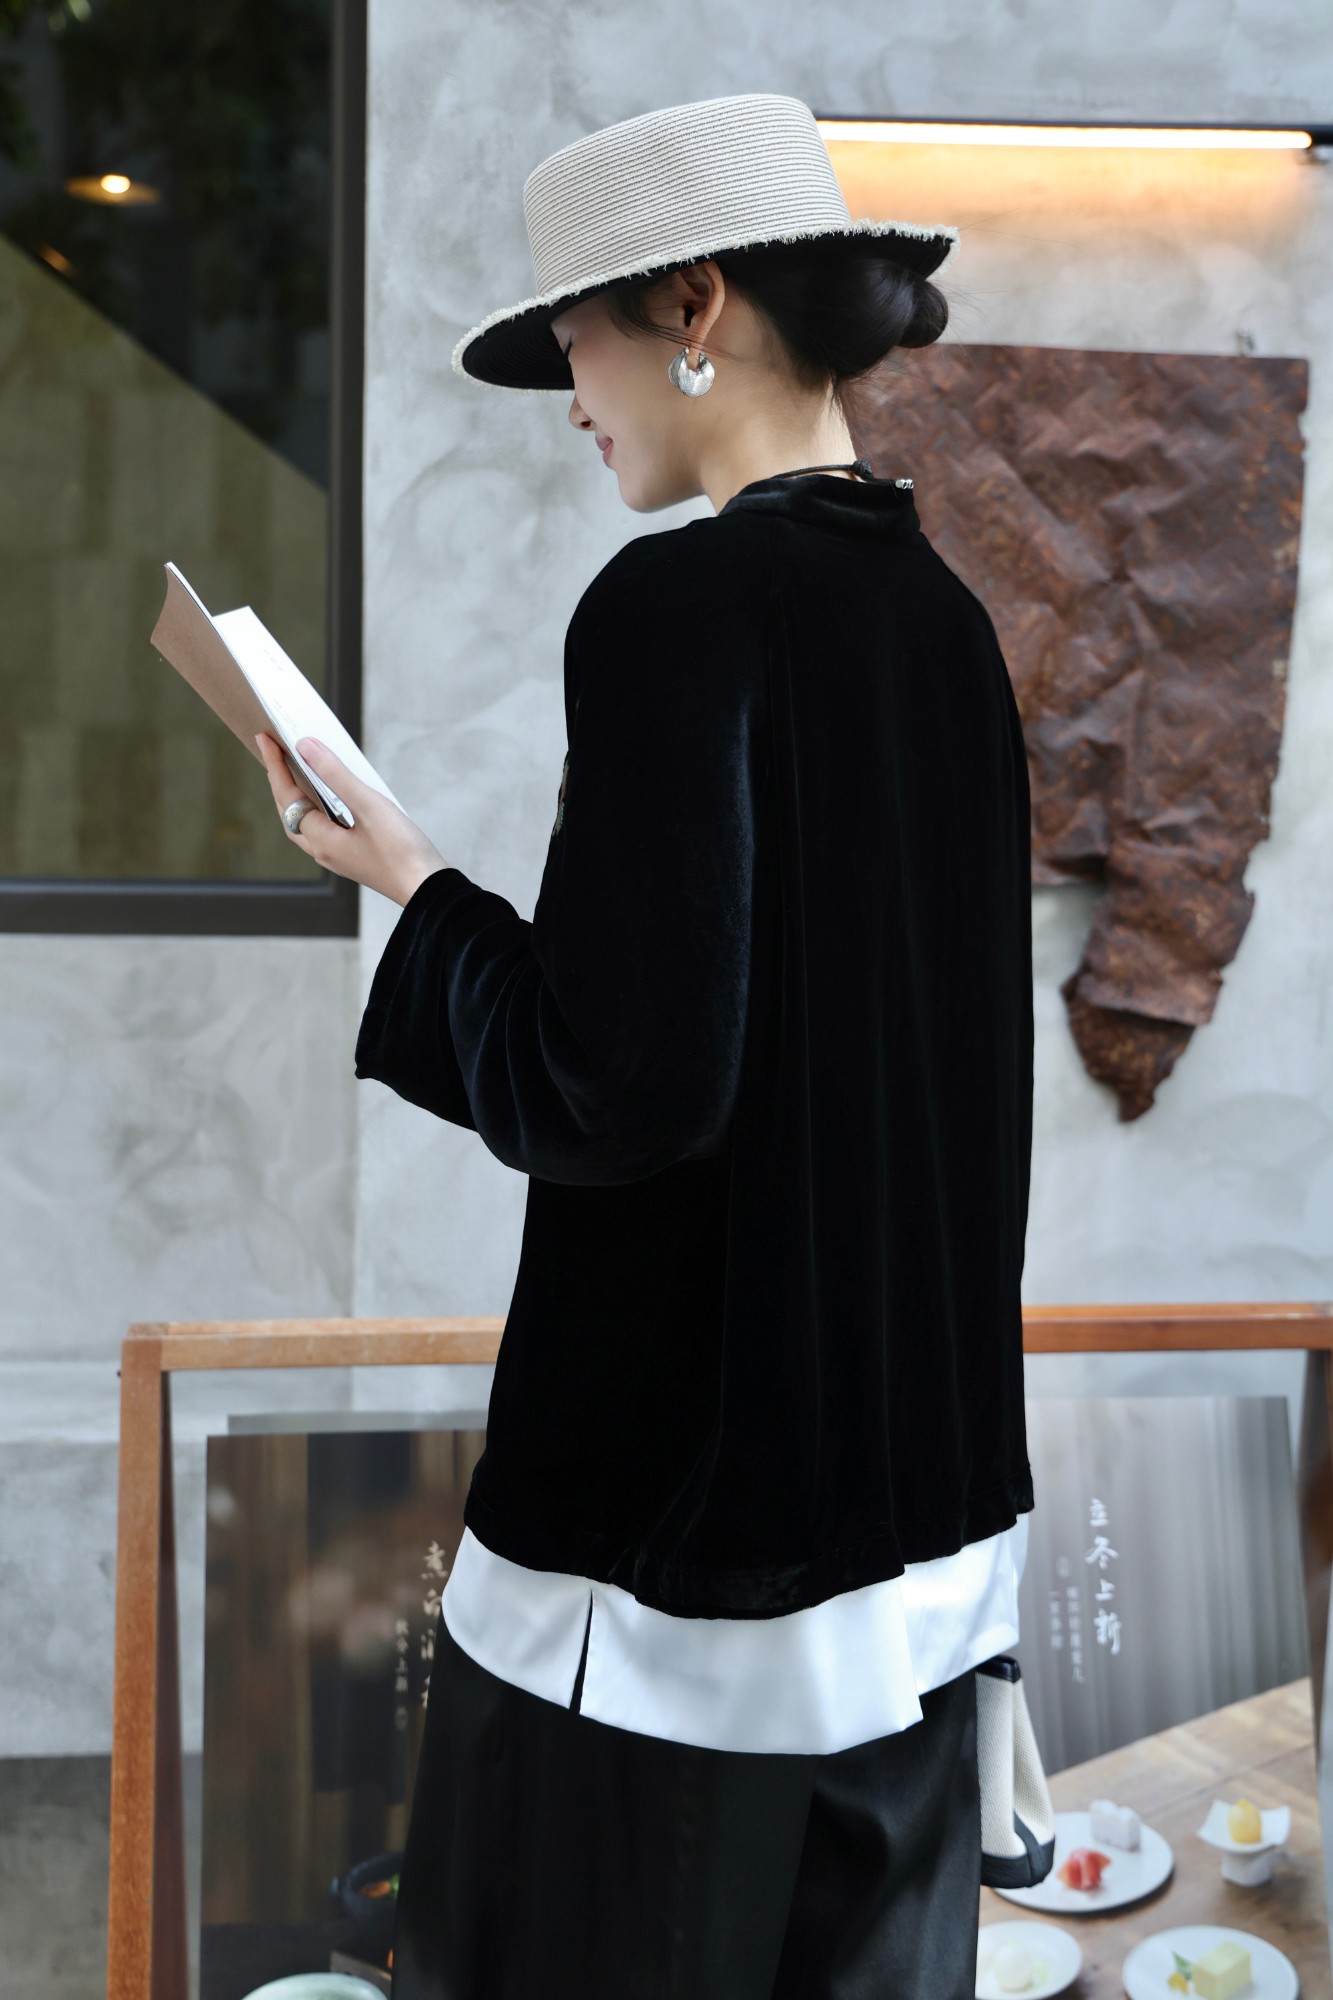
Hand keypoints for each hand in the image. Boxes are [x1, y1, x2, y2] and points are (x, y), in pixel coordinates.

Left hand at [255, 732, 451, 906]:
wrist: (429, 889)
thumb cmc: (402, 851)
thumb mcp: (368, 805)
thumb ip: (335, 774)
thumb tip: (305, 747)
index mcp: (321, 840)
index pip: (288, 797)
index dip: (275, 766)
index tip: (266, 739)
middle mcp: (324, 851)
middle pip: (290, 813)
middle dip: (280, 782)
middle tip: (274, 752)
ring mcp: (339, 856)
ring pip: (305, 822)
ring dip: (297, 796)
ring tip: (296, 770)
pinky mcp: (354, 857)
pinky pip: (324, 828)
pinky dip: (317, 807)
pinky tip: (329, 796)